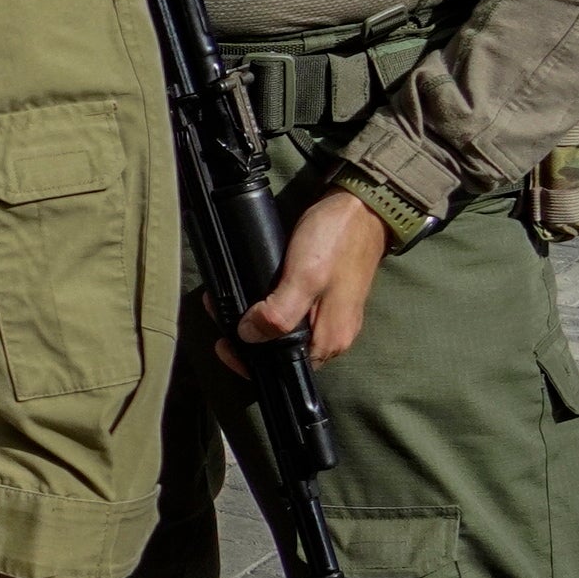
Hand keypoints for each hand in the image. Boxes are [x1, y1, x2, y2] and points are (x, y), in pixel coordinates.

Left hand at [217, 188, 389, 371]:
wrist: (361, 207)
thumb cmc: (336, 241)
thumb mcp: (305, 277)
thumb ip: (279, 313)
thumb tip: (248, 336)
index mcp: (330, 340)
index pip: (285, 370)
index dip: (250, 363)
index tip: (223, 344)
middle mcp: (331, 335)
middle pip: (279, 350)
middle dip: (244, 337)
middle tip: (217, 311)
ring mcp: (327, 315)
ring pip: (281, 330)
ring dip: (250, 319)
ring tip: (222, 299)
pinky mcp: (320, 297)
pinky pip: (287, 311)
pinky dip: (263, 305)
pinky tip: (246, 290)